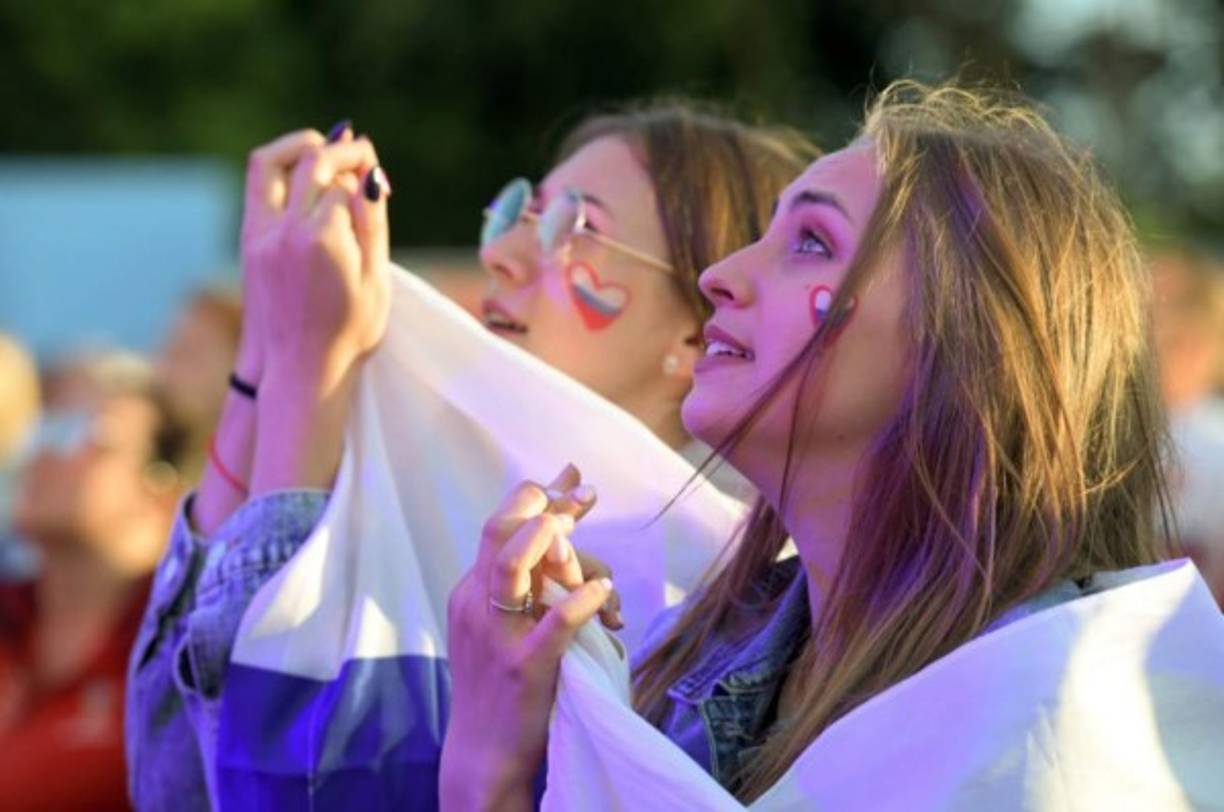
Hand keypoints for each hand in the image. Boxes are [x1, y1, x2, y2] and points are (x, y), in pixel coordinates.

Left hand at [243, 132, 390, 393]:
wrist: (299, 367)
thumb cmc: (349, 331)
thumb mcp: (375, 280)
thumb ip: (374, 223)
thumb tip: (373, 174)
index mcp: (324, 242)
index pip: (345, 183)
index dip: (365, 176)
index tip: (379, 180)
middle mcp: (287, 232)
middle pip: (313, 163)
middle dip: (341, 149)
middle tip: (362, 150)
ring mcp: (261, 235)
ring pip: (273, 163)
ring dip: (301, 145)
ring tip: (326, 144)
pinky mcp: (249, 241)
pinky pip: (259, 185)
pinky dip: (282, 167)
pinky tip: (305, 171)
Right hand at [441, 465, 612, 809]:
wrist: (481, 751)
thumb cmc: (497, 684)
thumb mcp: (498, 624)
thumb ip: (521, 583)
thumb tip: (555, 536)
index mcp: (471, 590)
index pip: (498, 526)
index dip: (535, 496)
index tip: (573, 478)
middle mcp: (477, 604)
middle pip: (499, 533)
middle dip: (542, 503)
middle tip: (584, 492)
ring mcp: (497, 636)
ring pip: (510, 568)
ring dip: (543, 538)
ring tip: (574, 524)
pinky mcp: (522, 668)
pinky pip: (551, 627)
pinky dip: (578, 602)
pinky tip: (602, 590)